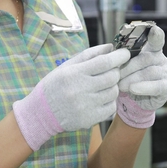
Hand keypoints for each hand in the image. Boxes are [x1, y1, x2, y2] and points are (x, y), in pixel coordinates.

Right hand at [12, 44, 129, 149]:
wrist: (41, 112)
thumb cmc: (55, 85)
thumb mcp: (67, 66)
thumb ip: (90, 55)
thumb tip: (111, 47)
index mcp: (74, 74)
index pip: (104, 62)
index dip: (118, 57)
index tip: (125, 53)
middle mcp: (80, 90)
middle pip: (112, 77)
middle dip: (116, 71)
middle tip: (112, 70)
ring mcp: (85, 106)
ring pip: (113, 93)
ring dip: (113, 86)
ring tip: (102, 85)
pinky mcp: (89, 120)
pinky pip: (111, 108)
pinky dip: (110, 101)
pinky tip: (100, 98)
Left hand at [116, 26, 166, 127]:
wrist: (135, 102)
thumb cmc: (128, 79)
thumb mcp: (124, 66)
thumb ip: (122, 58)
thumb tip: (113, 53)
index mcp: (152, 50)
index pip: (156, 39)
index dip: (155, 34)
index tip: (153, 29)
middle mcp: (161, 59)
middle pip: (145, 58)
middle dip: (128, 67)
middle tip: (115, 76)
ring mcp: (166, 73)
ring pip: (149, 72)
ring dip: (132, 79)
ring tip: (120, 85)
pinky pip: (155, 86)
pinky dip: (143, 87)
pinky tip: (133, 89)